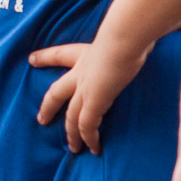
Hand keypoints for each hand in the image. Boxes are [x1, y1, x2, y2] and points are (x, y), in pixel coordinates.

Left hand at [30, 36, 151, 153]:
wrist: (122, 39)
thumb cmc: (125, 32)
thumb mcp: (119, 35)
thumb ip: (125, 39)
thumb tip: (148, 33)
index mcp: (84, 54)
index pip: (59, 55)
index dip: (44, 57)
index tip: (31, 60)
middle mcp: (80, 73)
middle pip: (56, 93)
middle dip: (48, 106)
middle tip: (41, 119)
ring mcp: (85, 89)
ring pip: (71, 117)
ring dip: (72, 134)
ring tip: (73, 148)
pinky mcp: (94, 103)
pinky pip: (87, 126)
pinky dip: (89, 138)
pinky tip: (93, 149)